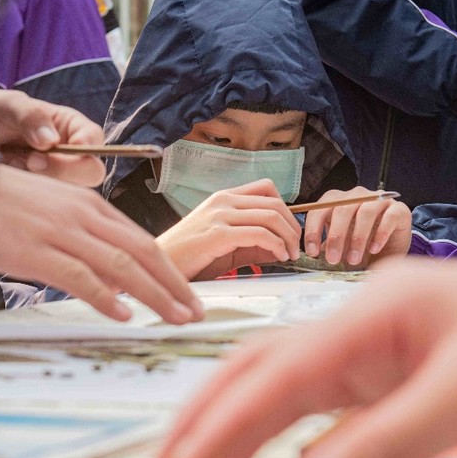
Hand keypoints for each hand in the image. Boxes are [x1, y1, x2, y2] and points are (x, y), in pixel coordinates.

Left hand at [0, 89, 106, 186]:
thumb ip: (30, 116)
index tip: (51, 147)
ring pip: (68, 193)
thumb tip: (49, 141)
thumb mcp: (8, 105)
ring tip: (13, 163)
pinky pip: (45, 204)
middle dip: (60, 170)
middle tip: (31, 162)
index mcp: (72, 128)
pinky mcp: (40, 196)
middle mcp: (70, 155)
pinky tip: (9, 176)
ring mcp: (55, 177)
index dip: (83, 150)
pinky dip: (27, 194)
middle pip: (89, 174)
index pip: (94, 142)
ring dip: (40, 182)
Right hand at [0, 165, 202, 323]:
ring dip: (154, 295)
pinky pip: (79, 277)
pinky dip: (105, 297)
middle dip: (174, 284)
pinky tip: (123, 315)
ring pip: (121, 266)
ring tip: (175, 318)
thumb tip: (108, 278)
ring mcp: (61, 233)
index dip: (169, 269)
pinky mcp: (36, 251)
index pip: (140, 239)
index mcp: (89, 205)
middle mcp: (82, 216)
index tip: (187, 293)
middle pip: (142, 252)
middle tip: (195, 311)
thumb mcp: (51, 211)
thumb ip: (81, 238)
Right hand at [155, 179, 300, 280]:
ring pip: (271, 216)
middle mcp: (222, 201)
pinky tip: (277, 257)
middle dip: (293, 226)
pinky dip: (276, 245)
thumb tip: (282, 248)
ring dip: (288, 237)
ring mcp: (219, 215)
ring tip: (289, 255)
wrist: (160, 268)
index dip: (286, 209)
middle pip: (274, 202)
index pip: (266, 188)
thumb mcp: (224, 244)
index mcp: (222, 198)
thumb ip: (252, 243)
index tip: (290, 231)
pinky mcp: (217, 234)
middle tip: (295, 248)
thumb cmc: (189, 259)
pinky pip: (259, 234)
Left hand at [303, 188, 411, 267]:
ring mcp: (379, 200)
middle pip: (342, 209)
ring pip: (365, 212)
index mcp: (337, 201)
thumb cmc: (359, 248)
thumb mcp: (337, 248)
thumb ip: (323, 247)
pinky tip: (374, 249)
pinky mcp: (398, 210)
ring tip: (353, 259)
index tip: (312, 252)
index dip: (313, 230)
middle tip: (333, 259)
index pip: (320, 209)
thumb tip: (308, 256)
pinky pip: (389, 217)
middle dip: (336, 236)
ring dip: (357, 238)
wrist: (389, 252)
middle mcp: (357, 196)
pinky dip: (380, 234)